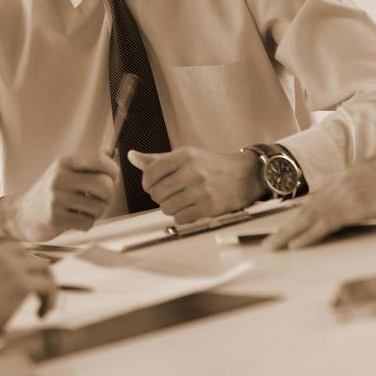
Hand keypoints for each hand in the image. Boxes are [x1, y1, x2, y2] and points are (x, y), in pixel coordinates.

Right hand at [0, 150, 118, 241]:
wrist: (22, 214)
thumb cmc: (50, 193)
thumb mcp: (64, 172)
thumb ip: (87, 165)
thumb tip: (112, 155)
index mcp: (64, 162)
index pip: (99, 160)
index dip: (113, 170)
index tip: (112, 178)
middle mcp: (59, 177)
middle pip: (104, 185)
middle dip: (108, 196)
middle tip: (100, 199)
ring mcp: (56, 198)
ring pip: (99, 207)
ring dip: (97, 212)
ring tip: (85, 210)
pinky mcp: (55, 218)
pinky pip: (87, 223)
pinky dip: (85, 224)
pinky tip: (74, 219)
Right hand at [0, 243, 56, 347]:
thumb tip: (9, 284)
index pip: (15, 249)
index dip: (26, 266)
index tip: (29, 283)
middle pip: (32, 257)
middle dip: (39, 276)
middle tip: (40, 295)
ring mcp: (10, 267)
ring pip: (44, 268)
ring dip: (48, 287)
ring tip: (43, 307)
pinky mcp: (21, 284)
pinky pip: (48, 286)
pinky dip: (49, 300)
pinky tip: (40, 314)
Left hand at [127, 146, 264, 223]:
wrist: (244, 176)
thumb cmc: (211, 166)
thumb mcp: (185, 155)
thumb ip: (156, 159)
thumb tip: (131, 156)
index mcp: (184, 156)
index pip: (150, 173)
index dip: (147, 183)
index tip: (152, 185)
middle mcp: (192, 171)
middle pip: (157, 193)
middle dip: (158, 196)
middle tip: (168, 194)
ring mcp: (201, 190)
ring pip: (167, 208)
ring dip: (169, 207)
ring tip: (179, 201)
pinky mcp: (209, 207)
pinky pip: (181, 219)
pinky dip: (181, 216)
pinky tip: (189, 208)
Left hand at [265, 136, 375, 249]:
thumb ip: (372, 180)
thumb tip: (371, 189)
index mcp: (348, 176)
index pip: (319, 197)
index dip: (302, 212)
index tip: (289, 222)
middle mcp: (340, 183)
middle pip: (308, 208)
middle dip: (287, 225)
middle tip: (272, 240)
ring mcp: (344, 194)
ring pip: (308, 218)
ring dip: (288, 234)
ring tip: (273, 247)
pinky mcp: (352, 206)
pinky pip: (323, 225)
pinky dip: (307, 236)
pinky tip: (294, 245)